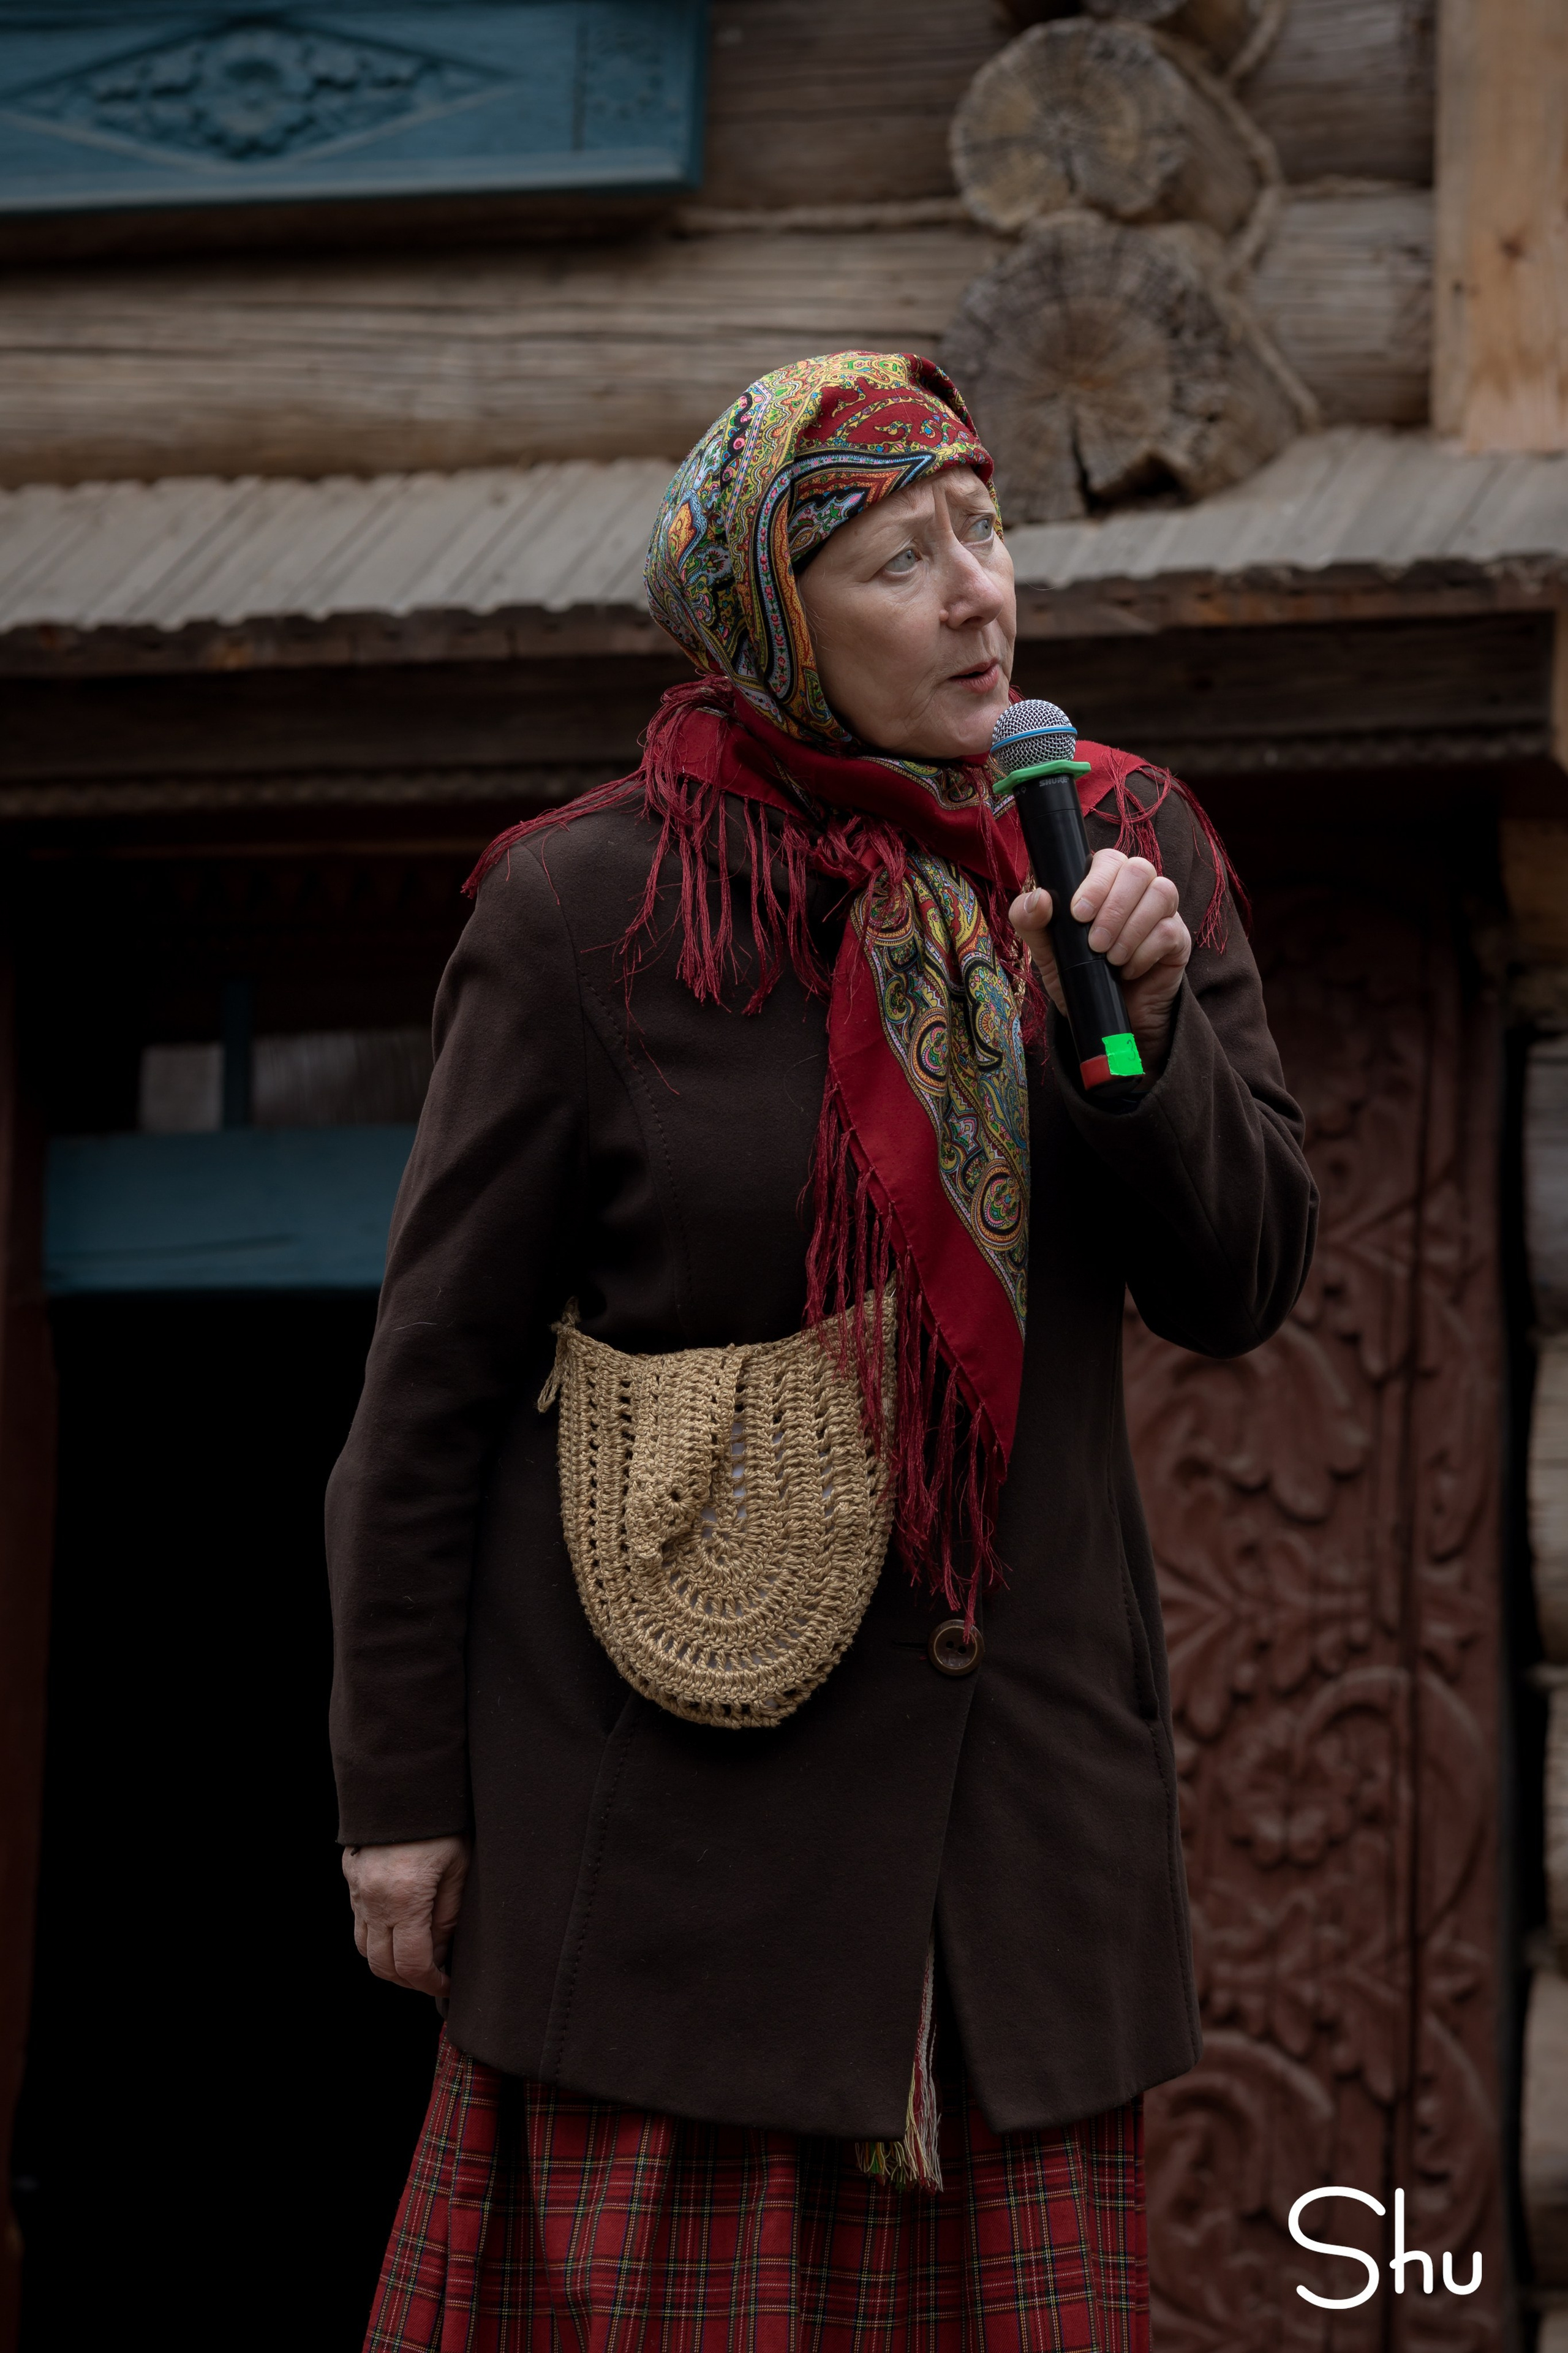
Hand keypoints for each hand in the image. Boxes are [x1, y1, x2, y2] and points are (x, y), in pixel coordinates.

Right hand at [343, 1834, 470, 1996]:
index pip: (411, 1964)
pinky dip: (375, 1936)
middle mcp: (373, 1900)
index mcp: (404, 1899)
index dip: (430, 1984)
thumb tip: (440, 1953)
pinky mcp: (351, 1876)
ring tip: (416, 1956)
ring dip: (387, 1961)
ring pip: (363, 1947)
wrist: (406, 1781)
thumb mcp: (459, 1869)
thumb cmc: (442, 1822)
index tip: (447, 1985)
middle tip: (433, 1976)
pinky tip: (399, 1927)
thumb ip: (448, 1917)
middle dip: (408, 1980)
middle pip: (381, 1965)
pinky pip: (358, 1920)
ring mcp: (357, 1889)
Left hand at [1009, 850, 1190, 1076]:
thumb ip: (1032, 923)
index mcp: (1105, 883)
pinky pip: (1169, 930)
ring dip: (1130, 929)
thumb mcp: (1049, 952)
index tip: (1078, 914)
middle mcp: (1137, 890)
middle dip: (1113, 907)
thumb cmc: (1079, 975)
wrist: (1105, 1016)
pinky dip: (1144, 953)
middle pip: (1139, 869)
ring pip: (1161, 893)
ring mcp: (1162, 912)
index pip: (1108, 859)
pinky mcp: (1178, 938)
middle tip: (1094, 944)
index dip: (1096, 882)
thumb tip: (1038, 898)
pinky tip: (1127, 970)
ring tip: (1110, 959)